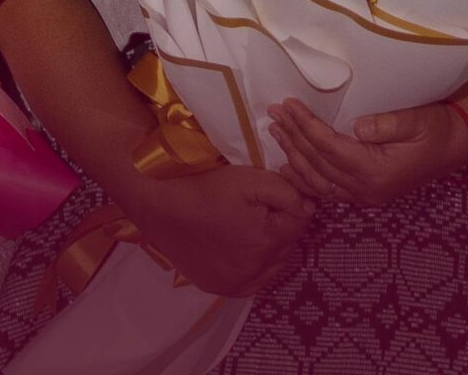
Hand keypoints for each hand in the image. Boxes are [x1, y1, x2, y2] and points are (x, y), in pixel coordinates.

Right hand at [122, 166, 312, 296]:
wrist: (158, 203)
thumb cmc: (204, 187)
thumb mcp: (251, 179)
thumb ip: (288, 193)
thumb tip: (309, 207)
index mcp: (266, 243)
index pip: (299, 223)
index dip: (290, 204)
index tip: (273, 193)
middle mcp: (254, 272)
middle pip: (285, 247)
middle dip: (278, 227)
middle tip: (255, 208)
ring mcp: (234, 284)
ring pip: (270, 266)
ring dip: (266, 249)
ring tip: (244, 226)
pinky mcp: (217, 288)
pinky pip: (249, 281)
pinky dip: (250, 266)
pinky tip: (236, 248)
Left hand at [267, 99, 467, 206]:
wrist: (456, 146)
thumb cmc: (436, 129)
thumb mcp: (416, 120)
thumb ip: (386, 124)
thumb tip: (356, 127)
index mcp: (376, 171)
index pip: (329, 147)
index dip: (306, 126)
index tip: (288, 104)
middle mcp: (366, 189)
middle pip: (318, 164)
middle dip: (293, 137)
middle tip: (274, 113)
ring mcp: (364, 195)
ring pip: (318, 181)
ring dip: (294, 156)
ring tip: (276, 133)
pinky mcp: (365, 193)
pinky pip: (328, 190)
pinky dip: (306, 178)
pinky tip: (289, 167)